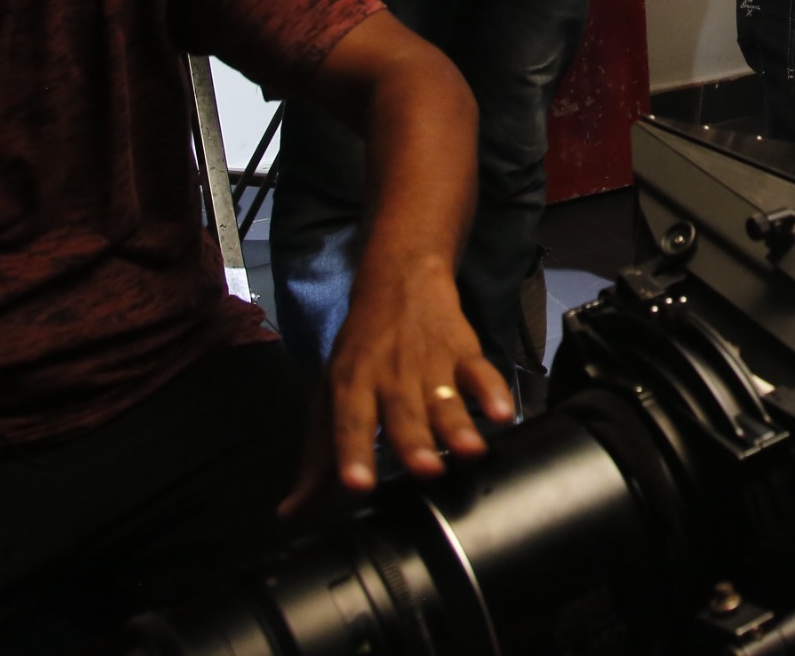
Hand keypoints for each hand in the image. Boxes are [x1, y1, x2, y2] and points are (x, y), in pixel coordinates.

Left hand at [282, 257, 511, 517]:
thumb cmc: (361, 350)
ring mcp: (430, 362)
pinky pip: (481, 372)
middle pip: (402, 413)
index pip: (349, 422)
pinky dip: (494, 391)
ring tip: (470, 450)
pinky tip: (503, 413)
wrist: (399, 280)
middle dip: (415, 442)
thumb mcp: (330, 395)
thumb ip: (318, 458)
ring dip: (458, 423)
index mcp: (351, 384)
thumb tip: (291, 514)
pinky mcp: (464, 351)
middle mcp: (389, 375)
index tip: (357, 484)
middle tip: (426, 471)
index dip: (352, 453)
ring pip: (445, 398)